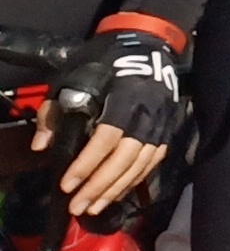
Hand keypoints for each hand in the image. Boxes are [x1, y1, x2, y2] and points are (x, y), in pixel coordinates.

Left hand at [43, 22, 183, 218]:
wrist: (147, 43)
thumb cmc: (106, 59)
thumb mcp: (73, 76)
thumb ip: (55, 111)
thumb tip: (43, 146)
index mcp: (125, 98)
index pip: (107, 137)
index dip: (87, 164)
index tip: (67, 184)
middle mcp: (147, 113)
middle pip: (125, 157)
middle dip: (100, 185)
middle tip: (78, 206)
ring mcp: (160, 122)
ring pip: (140, 164)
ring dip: (116, 189)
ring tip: (94, 207)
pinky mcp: (166, 128)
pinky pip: (152, 161)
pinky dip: (135, 180)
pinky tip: (117, 193)